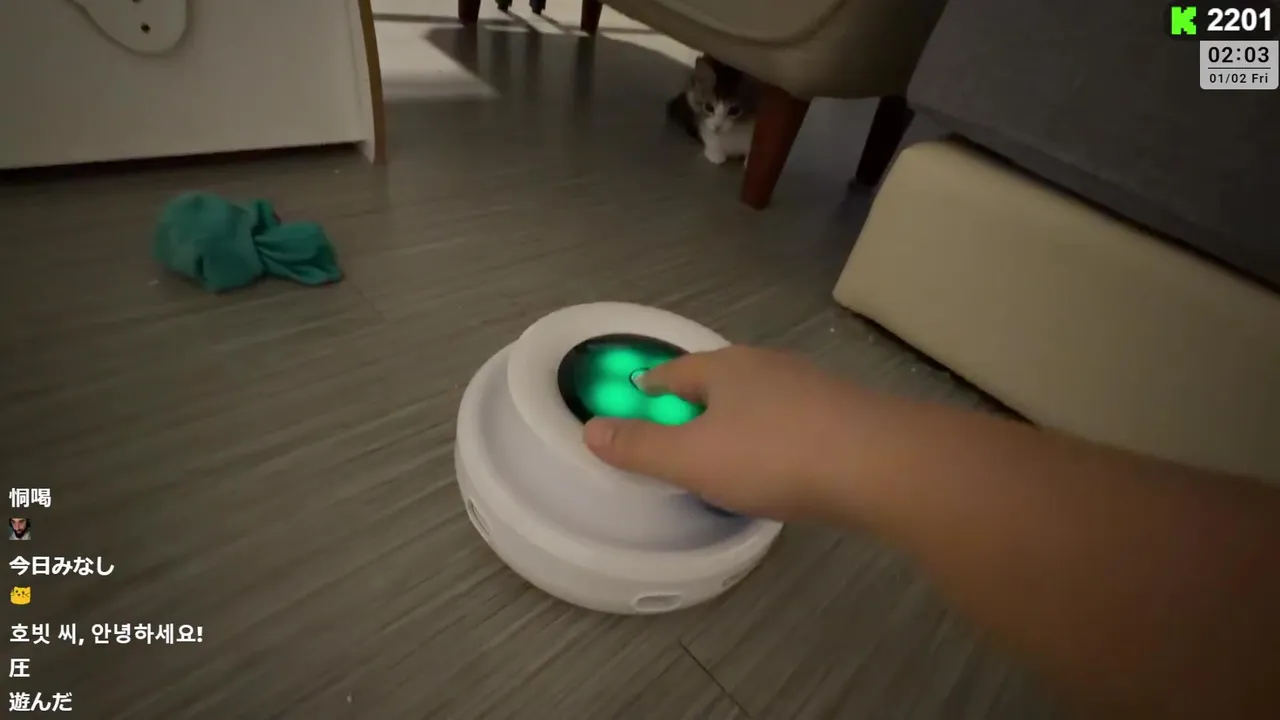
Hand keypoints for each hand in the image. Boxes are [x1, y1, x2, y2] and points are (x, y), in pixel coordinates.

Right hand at [583, 346, 866, 520]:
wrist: (881, 464)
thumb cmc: (774, 456)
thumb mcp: (693, 458)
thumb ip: (641, 446)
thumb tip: (590, 428)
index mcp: (725, 368)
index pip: (675, 372)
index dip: (651, 388)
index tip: (638, 397)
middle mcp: (767, 365)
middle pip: (720, 380)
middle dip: (700, 402)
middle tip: (680, 431)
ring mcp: (811, 386)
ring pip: (762, 399)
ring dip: (742, 420)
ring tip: (730, 451)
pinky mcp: (845, 414)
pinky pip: (795, 422)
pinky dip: (778, 438)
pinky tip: (782, 464)